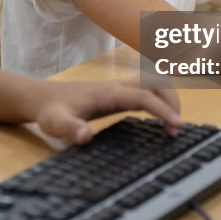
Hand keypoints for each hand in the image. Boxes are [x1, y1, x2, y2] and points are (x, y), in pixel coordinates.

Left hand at [31, 80, 182, 144]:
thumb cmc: (50, 111)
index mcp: (108, 93)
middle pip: (155, 83)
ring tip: (171, 125)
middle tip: (176, 128)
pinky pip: (147, 91)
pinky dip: (160, 101)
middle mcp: (117, 86)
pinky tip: (160, 119)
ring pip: (154, 84)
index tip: (177, 125)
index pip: (143, 96)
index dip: (163, 109)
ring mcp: (119, 88)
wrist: (42, 97)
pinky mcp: (118, 93)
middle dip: (172, 101)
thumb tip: (86, 136)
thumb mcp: (55, 124)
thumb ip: (70, 129)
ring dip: (168, 99)